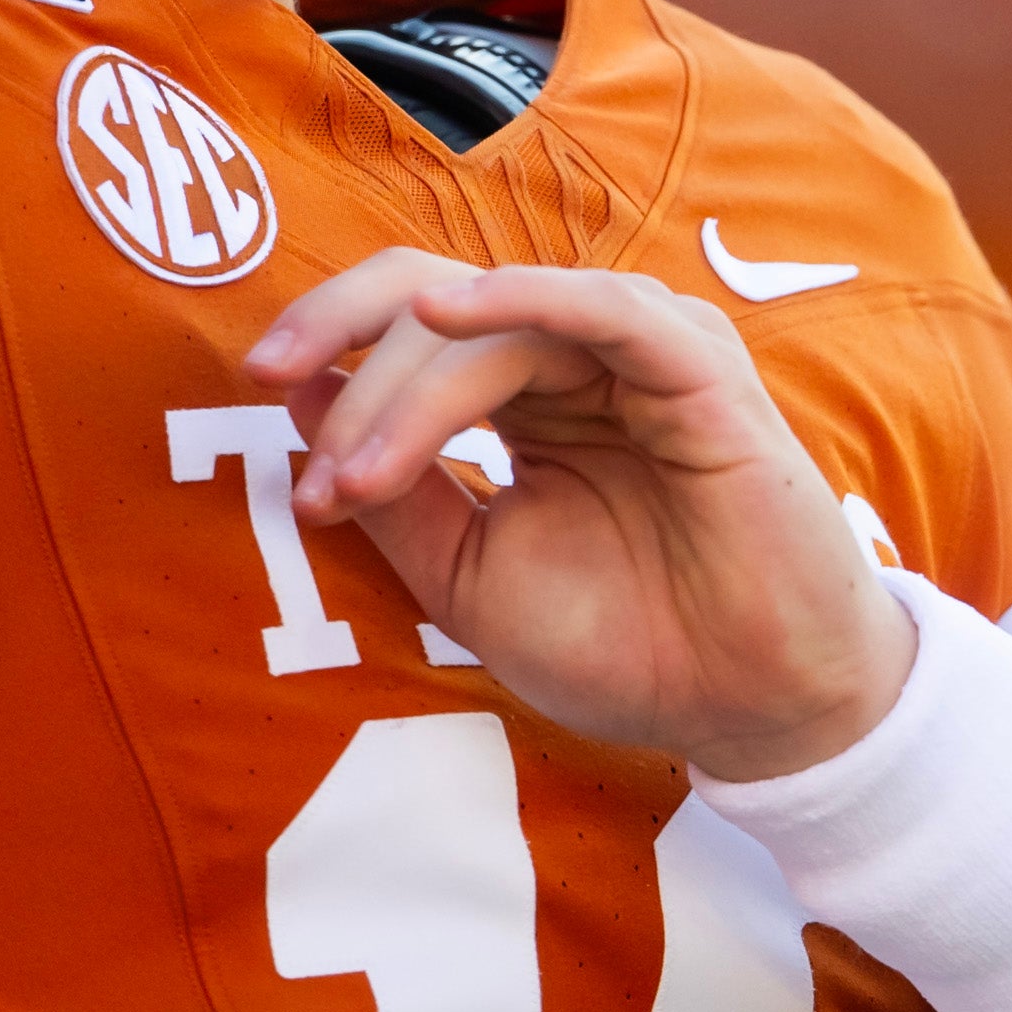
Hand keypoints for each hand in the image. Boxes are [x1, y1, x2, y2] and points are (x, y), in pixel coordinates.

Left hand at [248, 253, 917, 778]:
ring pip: (492, 321)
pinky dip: (518, 299)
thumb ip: (398, 490)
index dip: (327, 347)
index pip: (411, 323)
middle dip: (342, 349)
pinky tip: (449, 316)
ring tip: (360, 477)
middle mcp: (578, 357)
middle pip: (433, 299)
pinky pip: (599, 306)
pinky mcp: (697, 369)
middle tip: (290, 432)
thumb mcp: (472, 576)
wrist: (750, 713)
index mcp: (528, 396)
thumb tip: (298, 399)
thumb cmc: (630, 647)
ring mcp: (640, 353)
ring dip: (406, 389)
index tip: (262, 414)